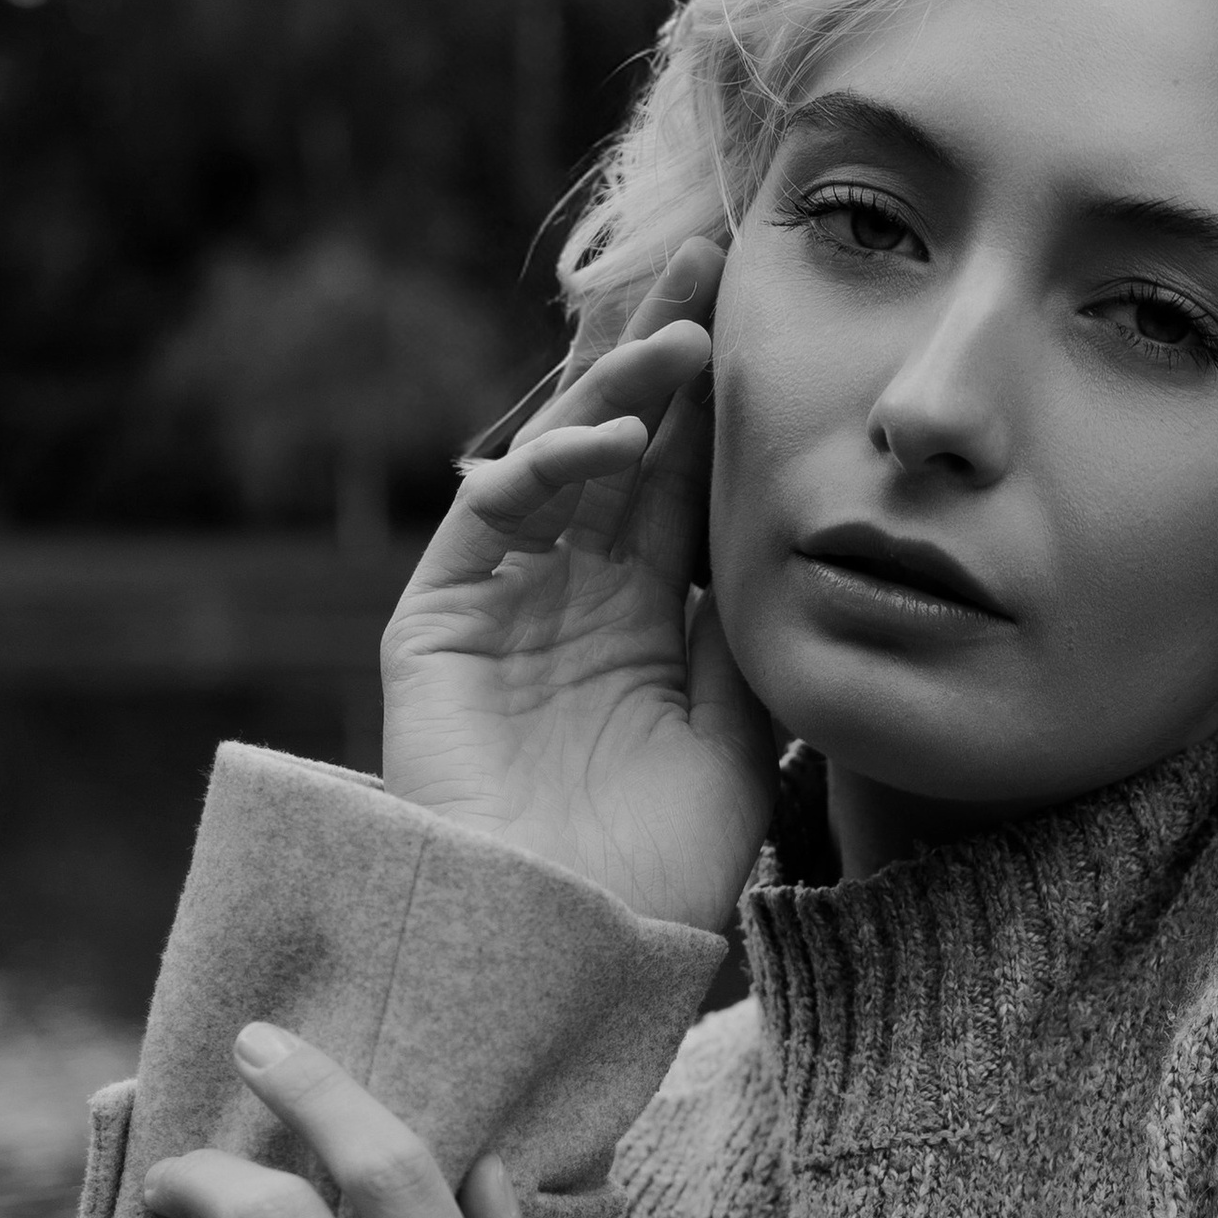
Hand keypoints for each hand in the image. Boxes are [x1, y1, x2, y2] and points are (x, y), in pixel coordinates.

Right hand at [379, 236, 778, 936]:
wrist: (563, 958)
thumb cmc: (655, 877)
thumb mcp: (743, 744)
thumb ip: (749, 638)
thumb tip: (782, 537)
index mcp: (644, 628)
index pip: (679, 487)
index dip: (715, 406)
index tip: (769, 318)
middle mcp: (570, 603)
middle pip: (618, 449)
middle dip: (662, 354)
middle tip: (713, 259)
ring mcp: (499, 610)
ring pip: (552, 464)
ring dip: (614, 393)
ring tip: (685, 342)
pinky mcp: (434, 628)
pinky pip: (487, 519)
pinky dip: (544, 471)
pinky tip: (611, 446)